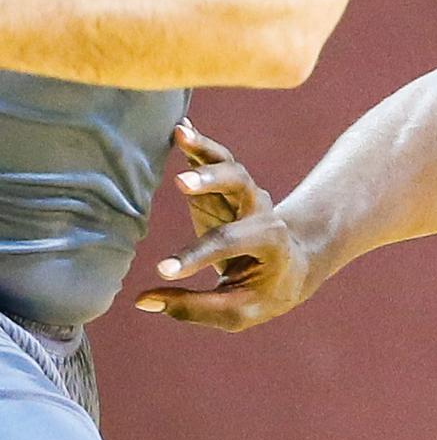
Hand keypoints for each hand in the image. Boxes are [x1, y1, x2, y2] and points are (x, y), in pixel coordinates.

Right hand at [136, 120, 311, 331]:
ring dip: (204, 150)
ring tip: (180, 133)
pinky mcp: (223, 188)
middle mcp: (260, 211)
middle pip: (240, 187)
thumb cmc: (263, 291)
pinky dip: (198, 144)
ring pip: (228, 166)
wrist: (291, 264)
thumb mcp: (240, 311)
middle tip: (182, 182)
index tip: (163, 271)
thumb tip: (143, 302)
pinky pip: (213, 161)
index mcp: (270, 241)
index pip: (231, 243)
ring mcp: (242, 195)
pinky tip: (179, 128)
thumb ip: (195, 308)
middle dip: (212, 182)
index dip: (197, 256)